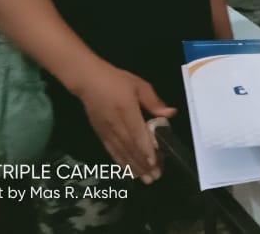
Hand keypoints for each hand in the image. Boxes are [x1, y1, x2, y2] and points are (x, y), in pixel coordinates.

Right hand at [74, 62, 176, 183]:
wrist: (88, 81)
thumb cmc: (117, 81)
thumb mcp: (139, 85)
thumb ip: (154, 101)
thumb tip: (170, 114)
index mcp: (126, 110)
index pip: (137, 133)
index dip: (145, 149)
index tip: (154, 162)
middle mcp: (116, 124)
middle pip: (130, 147)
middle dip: (143, 163)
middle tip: (154, 177)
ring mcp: (107, 131)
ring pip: (121, 152)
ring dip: (133, 167)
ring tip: (145, 179)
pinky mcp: (100, 135)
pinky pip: (112, 151)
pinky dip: (121, 163)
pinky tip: (128, 171)